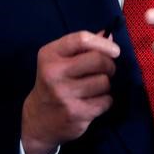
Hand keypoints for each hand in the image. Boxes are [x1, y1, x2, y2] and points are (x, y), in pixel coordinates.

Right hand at [21, 30, 119, 153]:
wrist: (38, 119)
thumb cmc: (55, 82)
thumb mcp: (61, 59)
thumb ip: (84, 47)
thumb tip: (109, 35)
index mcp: (50, 54)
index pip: (82, 39)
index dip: (104, 43)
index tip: (115, 51)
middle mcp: (54, 73)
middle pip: (98, 60)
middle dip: (109, 65)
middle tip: (107, 70)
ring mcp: (63, 94)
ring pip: (104, 82)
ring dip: (106, 85)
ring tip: (96, 87)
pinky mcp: (74, 113)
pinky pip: (105, 101)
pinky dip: (105, 101)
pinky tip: (94, 101)